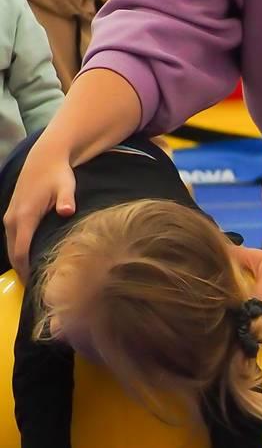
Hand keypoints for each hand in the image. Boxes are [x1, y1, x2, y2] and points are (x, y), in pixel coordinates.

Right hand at [3, 141, 76, 280]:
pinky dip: (19, 251)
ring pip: (11, 246)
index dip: (26, 270)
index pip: (20, 250)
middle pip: (13, 252)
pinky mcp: (13, 214)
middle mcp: (12, 219)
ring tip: (35, 279)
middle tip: (38, 289)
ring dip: (20, 262)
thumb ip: (66, 200)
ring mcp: (10, 216)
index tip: (35, 286)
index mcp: (25, 216)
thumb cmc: (58, 174)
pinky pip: (13, 238)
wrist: (46, 158)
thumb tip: (66, 210)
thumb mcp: (66, 186)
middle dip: (23, 271)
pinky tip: (31, 261)